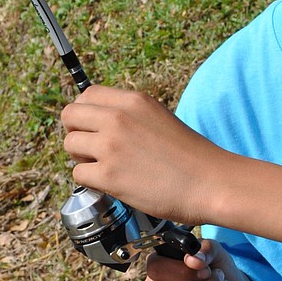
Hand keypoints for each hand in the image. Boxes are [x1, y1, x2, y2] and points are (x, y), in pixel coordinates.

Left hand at [61, 84, 225, 225]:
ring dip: (82, 159)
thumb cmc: (193, 158)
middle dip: (76, 133)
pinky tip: (111, 185)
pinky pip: (78, 174)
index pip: (87, 95)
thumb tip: (104, 126)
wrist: (212, 183)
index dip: (85, 114)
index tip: (94, 129)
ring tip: (104, 169)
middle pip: (70, 115)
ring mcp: (111, 146)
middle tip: (93, 151)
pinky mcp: (109, 175)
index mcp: (134, 101)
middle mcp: (118, 118)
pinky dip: (91, 182)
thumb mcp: (161, 119)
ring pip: (70, 145)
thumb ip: (132, 117)